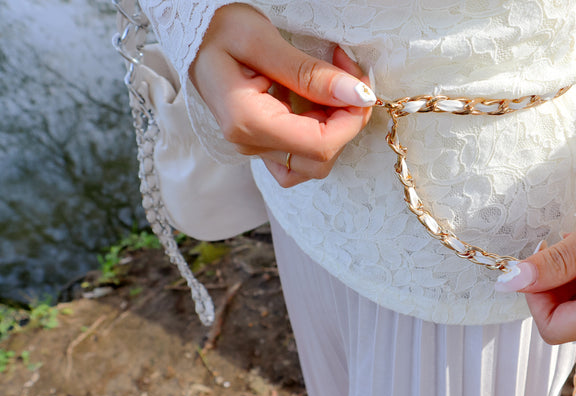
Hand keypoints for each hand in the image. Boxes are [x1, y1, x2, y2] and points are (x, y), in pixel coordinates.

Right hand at [189, 4, 373, 187]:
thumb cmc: (217, 29)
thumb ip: (311, 73)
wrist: (192, 34)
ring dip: (334, 128)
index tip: (360, 84)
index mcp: (247, 121)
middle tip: (346, 74)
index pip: (321, 145)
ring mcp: (252, 146)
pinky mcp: (259, 142)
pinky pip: (298, 156)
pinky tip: (316, 101)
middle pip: (320, 159)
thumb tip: (358, 96)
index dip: (352, 120)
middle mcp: (248, 143)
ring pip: (313, 162)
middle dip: (347, 121)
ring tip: (330, 86)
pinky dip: (318, 134)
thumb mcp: (262, 39)